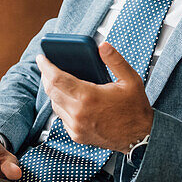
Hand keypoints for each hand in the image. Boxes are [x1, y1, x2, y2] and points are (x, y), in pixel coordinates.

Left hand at [36, 42, 153, 150]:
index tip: (41, 58)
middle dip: (46, 76)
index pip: (57, 79)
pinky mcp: (77, 135)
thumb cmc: (135, 108)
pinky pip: (62, 117)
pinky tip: (69, 98)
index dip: (46, 67)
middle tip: (46, 66)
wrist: (140, 136)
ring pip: (54, 104)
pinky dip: (62, 105)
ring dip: (54, 92)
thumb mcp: (130, 79)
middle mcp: (79, 113)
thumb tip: (103, 45)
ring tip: (57, 80)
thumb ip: (115, 60)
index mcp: (89, 97)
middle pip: (51, 91)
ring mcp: (76, 126)